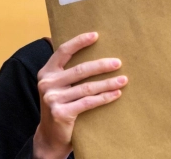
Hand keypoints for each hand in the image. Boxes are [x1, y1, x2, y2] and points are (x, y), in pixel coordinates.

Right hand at [33, 32, 127, 158]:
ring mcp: (52, 99)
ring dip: (108, 83)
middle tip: (119, 62)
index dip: (79, 41)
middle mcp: (47, 83)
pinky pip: (88, 102)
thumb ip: (68, 71)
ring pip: (87, 87)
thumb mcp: (58, 86)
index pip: (63, 51)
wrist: (50, 136)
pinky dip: (105, 97)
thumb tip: (95, 52)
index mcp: (46, 72)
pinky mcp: (61, 113)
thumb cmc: (60, 105)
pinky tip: (117, 94)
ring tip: (124, 79)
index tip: (96, 35)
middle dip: (102, 65)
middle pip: (80, 70)